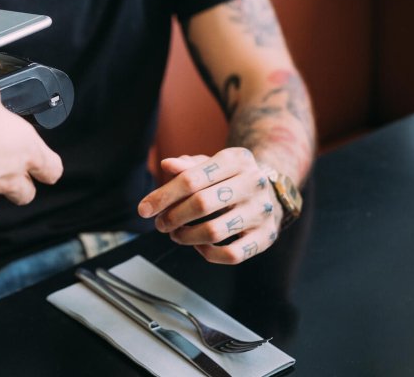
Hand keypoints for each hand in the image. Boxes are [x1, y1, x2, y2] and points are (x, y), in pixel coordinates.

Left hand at [137, 148, 283, 263]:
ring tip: (176, 234)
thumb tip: (167, 165)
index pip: (191, 179)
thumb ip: (187, 166)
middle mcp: (254, 183)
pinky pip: (233, 254)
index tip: (143, 209)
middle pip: (201, 204)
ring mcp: (262, 210)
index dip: (163, 196)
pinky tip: (199, 246)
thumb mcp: (210, 165)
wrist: (269, 190)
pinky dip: (209, 254)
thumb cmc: (228, 178)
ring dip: (186, 237)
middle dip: (173, 217)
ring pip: (214, 231)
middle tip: (160, 224)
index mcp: (236, 160)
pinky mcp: (267, 236)